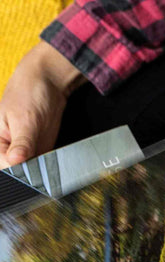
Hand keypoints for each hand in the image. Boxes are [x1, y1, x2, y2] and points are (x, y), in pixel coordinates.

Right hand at [0, 42, 84, 168]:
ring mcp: (26, 149)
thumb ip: (21, 143)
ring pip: (33, 169)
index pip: (4, 163)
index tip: (30, 171)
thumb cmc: (28, 93)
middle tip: (44, 170)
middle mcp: (9, 146)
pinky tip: (57, 164)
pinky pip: (45, 163)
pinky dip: (51, 165)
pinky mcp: (41, 149)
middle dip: (31, 173)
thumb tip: (14, 161)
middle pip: (18, 169)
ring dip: (43, 171)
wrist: (48, 82)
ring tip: (51, 165)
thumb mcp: (24, 119)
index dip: (17, 170)